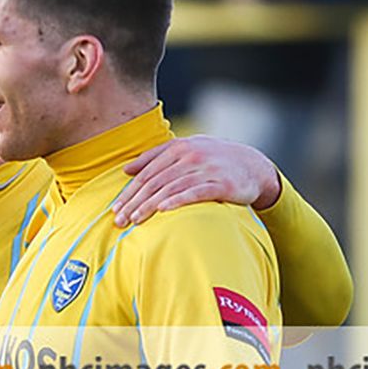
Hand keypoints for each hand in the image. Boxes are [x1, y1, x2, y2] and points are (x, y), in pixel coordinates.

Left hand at [114, 136, 281, 225]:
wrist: (253, 165)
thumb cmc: (212, 160)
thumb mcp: (186, 151)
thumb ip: (155, 158)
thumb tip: (127, 169)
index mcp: (178, 148)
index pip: (146, 173)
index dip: (129, 192)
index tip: (114, 209)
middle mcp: (191, 156)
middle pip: (155, 182)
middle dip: (134, 202)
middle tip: (119, 220)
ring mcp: (207, 169)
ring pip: (171, 188)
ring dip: (149, 205)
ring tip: (134, 220)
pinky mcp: (222, 183)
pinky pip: (196, 192)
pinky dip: (178, 200)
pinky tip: (163, 209)